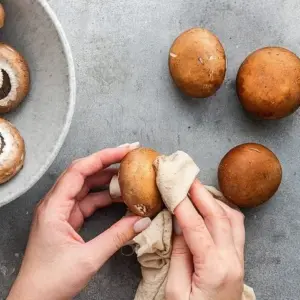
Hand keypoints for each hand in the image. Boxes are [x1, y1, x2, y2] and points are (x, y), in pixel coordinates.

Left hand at [8, 144, 150, 299]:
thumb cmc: (50, 281)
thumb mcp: (88, 258)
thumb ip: (117, 237)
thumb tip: (142, 221)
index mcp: (54, 207)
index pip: (80, 170)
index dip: (104, 156)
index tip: (125, 150)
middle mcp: (56, 204)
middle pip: (83, 173)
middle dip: (107, 163)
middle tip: (130, 158)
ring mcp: (61, 212)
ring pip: (86, 187)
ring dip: (107, 181)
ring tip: (129, 177)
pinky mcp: (68, 220)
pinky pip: (88, 202)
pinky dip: (104, 198)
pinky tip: (119, 198)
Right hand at [166, 180, 244, 299]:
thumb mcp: (176, 292)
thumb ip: (179, 257)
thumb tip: (179, 228)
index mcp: (214, 269)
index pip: (196, 226)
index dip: (182, 204)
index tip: (171, 187)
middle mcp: (232, 260)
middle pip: (218, 216)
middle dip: (200, 193)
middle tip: (186, 177)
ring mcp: (239, 259)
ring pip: (232, 218)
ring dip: (214, 200)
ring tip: (198, 188)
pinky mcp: (238, 260)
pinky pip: (236, 228)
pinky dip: (225, 211)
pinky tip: (213, 206)